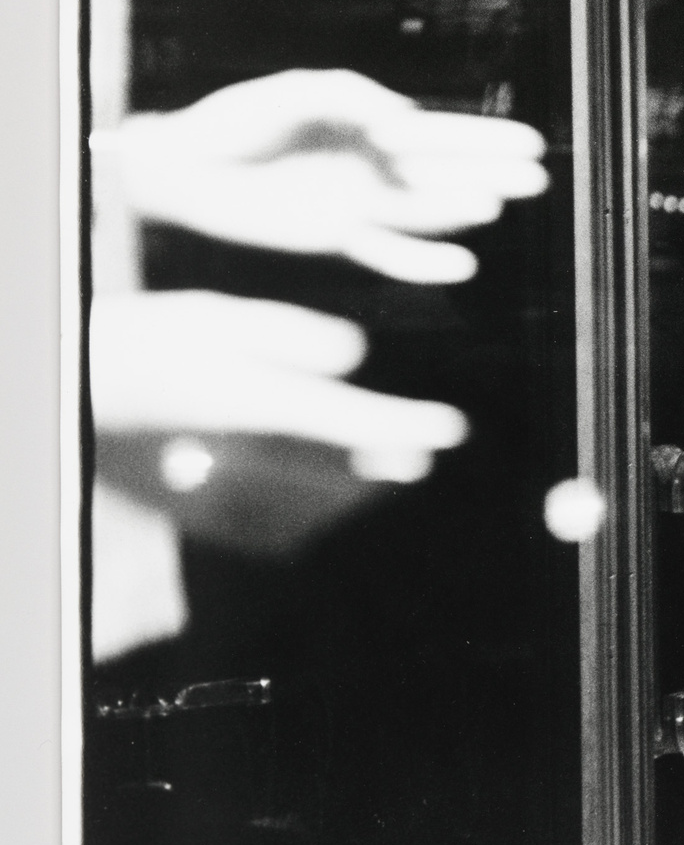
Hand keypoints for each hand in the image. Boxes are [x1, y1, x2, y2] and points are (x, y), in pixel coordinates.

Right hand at [91, 290, 467, 482]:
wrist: (71, 390)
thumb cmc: (140, 342)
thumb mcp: (213, 318)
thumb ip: (287, 337)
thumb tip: (354, 355)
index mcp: (250, 400)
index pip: (349, 420)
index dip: (405, 426)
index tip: (452, 429)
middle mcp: (240, 450)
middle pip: (338, 470)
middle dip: (386, 462)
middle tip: (424, 457)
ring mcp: (217, 485)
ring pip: (309, 503)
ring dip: (353, 491)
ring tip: (390, 472)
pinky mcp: (194, 507)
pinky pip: (263, 526)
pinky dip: (302, 519)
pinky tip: (323, 508)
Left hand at [96, 69, 547, 283]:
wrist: (187, 169)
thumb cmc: (238, 122)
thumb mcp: (297, 92)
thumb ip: (352, 97)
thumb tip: (403, 118)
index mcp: (375, 127)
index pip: (442, 134)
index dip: (487, 140)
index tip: (531, 144)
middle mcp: (378, 169)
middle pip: (447, 174)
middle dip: (491, 175)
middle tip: (536, 179)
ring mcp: (363, 206)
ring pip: (425, 212)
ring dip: (459, 212)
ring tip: (493, 208)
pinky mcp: (340, 239)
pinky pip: (391, 253)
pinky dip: (424, 262)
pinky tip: (460, 263)